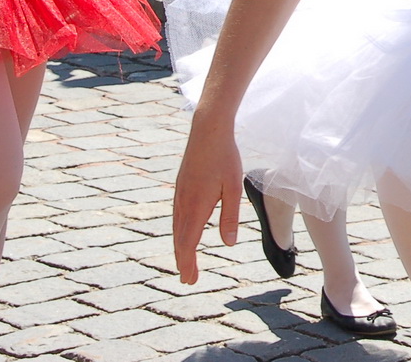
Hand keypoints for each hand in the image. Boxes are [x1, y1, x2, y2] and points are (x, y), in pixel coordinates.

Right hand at [172, 114, 242, 284]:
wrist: (207, 131)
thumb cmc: (224, 158)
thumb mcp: (233, 188)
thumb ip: (230, 217)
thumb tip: (229, 244)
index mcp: (196, 207)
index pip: (189, 243)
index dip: (188, 263)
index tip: (189, 279)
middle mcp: (183, 203)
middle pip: (180, 239)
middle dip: (184, 261)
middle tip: (188, 280)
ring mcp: (180, 195)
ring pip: (177, 228)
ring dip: (181, 247)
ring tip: (186, 262)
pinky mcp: (181, 187)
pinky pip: (177, 216)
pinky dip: (180, 232)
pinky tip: (185, 234)